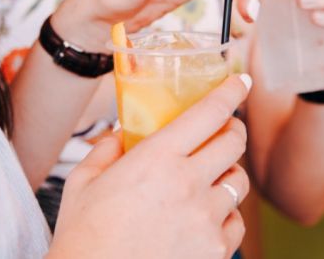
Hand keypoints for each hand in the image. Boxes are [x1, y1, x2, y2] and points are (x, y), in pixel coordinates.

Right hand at [48, 75, 252, 258]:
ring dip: (227, 173)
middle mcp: (188, 184)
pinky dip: (225, 215)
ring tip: (208, 179)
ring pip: (238, 182)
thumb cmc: (83, 236)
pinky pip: (235, 222)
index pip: (209, 113)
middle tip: (225, 128)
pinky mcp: (215, 251)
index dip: (231, 92)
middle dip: (233, 129)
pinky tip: (203, 217)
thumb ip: (106, 150)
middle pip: (233, 143)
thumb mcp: (83, 182)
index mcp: (156, 159)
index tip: (241, 82)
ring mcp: (206, 220)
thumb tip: (122, 133)